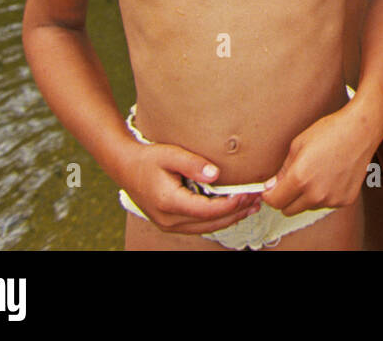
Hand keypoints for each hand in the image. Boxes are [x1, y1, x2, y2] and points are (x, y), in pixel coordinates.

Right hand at [120, 142, 258, 234]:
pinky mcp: (171, 222)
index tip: (248, 193)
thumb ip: (193, 164)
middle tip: (258, 200)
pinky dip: (218, 219)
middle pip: (210, 222)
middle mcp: (169, 219)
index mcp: (169, 202)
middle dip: (236, 212)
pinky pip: (199, 225)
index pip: (208, 210)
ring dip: (230, 218)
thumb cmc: (147, 159)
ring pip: (207, 227)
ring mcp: (169, 224)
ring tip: (252, 207)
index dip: (231, 204)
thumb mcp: (170, 155)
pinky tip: (233, 210)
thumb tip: (217, 174)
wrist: (125, 167)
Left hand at [260, 107, 374, 216]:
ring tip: (318, 172)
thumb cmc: (329, 132)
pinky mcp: (345, 200)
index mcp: (300, 178)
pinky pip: (326, 203)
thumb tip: (271, 187)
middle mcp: (316, 194)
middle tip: (292, 181)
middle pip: (288, 210)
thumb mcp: (298, 145)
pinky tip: (332, 175)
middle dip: (286, 198)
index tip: (271, 190)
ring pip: (308, 206)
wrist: (360, 131)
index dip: (269, 195)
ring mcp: (332, 199)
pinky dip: (325, 194)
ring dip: (307, 196)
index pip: (275, 202)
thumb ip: (283, 170)